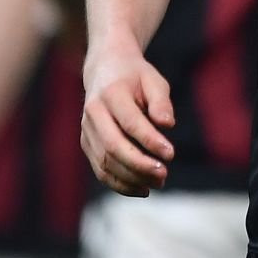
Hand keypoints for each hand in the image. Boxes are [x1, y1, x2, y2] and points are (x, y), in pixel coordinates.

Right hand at [81, 41, 174, 196]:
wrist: (105, 69)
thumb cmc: (135, 77)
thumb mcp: (153, 80)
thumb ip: (161, 101)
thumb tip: (167, 125)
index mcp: (111, 92)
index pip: (130, 122)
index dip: (150, 140)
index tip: (171, 154)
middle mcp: (93, 111)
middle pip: (113, 145)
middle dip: (139, 165)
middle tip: (164, 174)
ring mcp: (87, 129)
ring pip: (105, 162)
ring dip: (132, 178)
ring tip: (158, 182)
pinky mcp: (86, 143)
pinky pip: (100, 170)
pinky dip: (120, 184)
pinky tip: (142, 188)